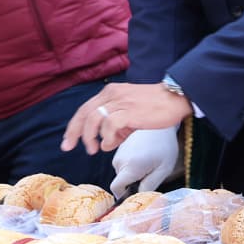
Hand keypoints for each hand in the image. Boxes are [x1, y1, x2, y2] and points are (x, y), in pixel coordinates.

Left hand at [61, 82, 191, 154]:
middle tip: (68, 147)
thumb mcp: (132, 117)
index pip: (85, 109)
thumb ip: (117, 130)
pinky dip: (107, 137)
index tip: (68, 141)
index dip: (74, 126)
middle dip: (74, 132)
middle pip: (84, 113)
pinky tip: (111, 144)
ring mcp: (120, 102)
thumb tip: (104, 146)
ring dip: (89, 136)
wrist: (176, 99)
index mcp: (110, 93)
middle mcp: (112, 94)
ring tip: (93, 150)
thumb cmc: (156, 107)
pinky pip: (110, 125)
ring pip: (93, 119)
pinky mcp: (129, 111)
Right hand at [110, 127, 178, 196]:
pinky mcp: (120, 148)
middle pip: (121, 182)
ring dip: (134, 173)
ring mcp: (118, 153)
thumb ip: (149, 186)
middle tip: (151, 174)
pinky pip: (123, 164)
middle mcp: (120, 160)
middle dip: (134, 183)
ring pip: (122, 173)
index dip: (124, 196)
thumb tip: (139, 199)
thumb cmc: (165, 146)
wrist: (160, 122)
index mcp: (130, 166)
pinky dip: (132, 165)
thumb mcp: (163, 169)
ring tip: (150, 162)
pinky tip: (145, 156)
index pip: (116, 189)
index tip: (137, 194)